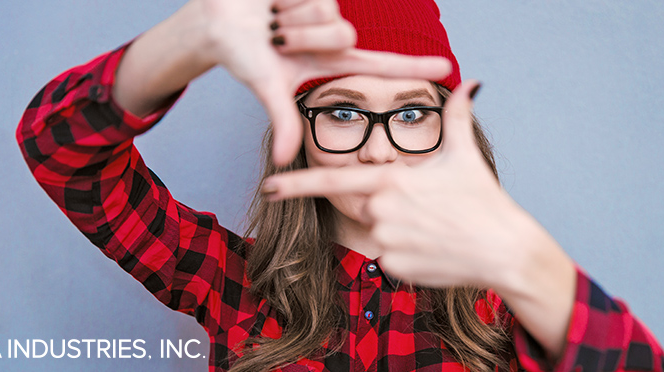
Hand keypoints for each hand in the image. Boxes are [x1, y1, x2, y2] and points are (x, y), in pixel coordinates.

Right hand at [198, 0, 451, 165]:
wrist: (214, 19)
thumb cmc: (239, 52)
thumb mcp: (267, 87)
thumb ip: (283, 121)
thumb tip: (283, 161)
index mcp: (331, 60)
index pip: (381, 64)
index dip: (413, 67)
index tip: (448, 68)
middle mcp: (334, 35)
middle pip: (344, 35)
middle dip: (305, 39)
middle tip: (277, 39)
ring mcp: (326, 10)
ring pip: (330, 13)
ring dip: (294, 20)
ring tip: (273, 20)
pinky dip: (288, 2)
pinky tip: (274, 3)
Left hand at [262, 81, 540, 287]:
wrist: (504, 250)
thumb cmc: (485, 201)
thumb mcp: (465, 155)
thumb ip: (457, 117)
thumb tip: (470, 83)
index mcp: (391, 180)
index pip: (332, 181)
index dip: (296, 184)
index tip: (269, 186)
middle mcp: (382, 211)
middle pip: (365, 207)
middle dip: (387, 207)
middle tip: (426, 211)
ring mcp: (387, 242)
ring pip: (380, 232)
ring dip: (401, 230)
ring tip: (438, 229)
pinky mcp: (396, 268)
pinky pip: (390, 258)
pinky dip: (409, 253)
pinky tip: (437, 249)